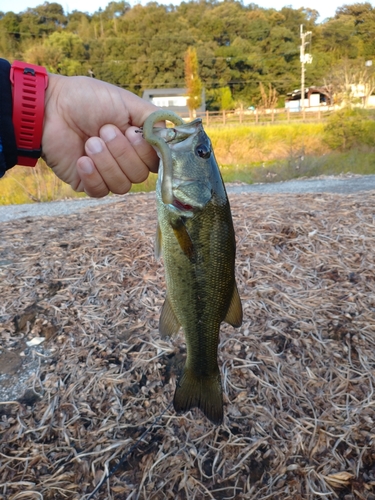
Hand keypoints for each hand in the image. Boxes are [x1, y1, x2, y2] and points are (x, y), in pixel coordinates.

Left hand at [42, 74, 158, 196]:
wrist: (50, 107)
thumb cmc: (87, 100)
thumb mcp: (127, 102)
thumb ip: (153, 120)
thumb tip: (174, 137)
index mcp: (137, 144)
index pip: (157, 163)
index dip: (146, 153)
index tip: (133, 134)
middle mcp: (125, 161)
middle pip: (139, 176)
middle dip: (121, 152)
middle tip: (104, 130)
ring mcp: (107, 174)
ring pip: (121, 186)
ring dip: (106, 162)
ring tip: (90, 141)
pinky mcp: (87, 183)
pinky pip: (101, 191)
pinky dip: (92, 175)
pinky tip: (82, 159)